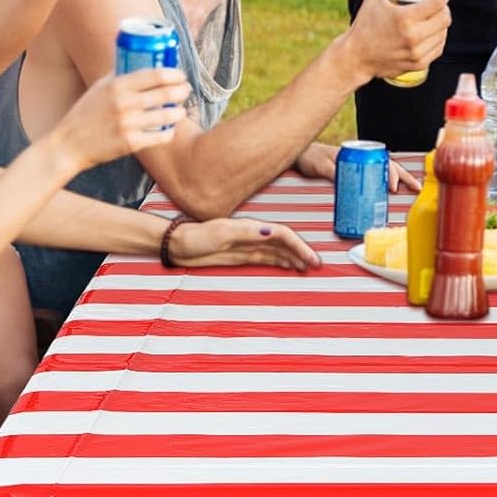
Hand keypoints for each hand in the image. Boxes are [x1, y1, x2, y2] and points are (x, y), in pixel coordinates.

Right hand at [51, 67, 189, 171]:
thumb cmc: (85, 113)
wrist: (68, 145)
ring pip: (168, 115)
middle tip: (185, 90)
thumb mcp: (100, 87)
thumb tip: (142, 59)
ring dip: (179, 112)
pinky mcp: (131, 143)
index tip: (181, 76)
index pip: (157, 74)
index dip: (175, 74)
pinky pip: (161, 136)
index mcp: (118, 85)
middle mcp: (124, 103)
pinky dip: (169, 132)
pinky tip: (169, 129)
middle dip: (182, 91)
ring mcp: (128, 124)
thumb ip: (120, 75)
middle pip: (167, 93)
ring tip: (180, 110)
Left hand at [167, 216, 320, 271]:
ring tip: (308, 267)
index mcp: (253, 228)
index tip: (311, 259)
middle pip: (285, 242)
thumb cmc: (197, 237)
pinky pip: (268, 258)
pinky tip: (289, 267)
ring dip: (295, 257)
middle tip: (317, 266)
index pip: (283, 234)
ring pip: (279, 251)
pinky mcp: (243, 255)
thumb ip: (247, 232)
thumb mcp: (222, 233)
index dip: (299, 245)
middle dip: (302, 252)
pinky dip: (282, 261)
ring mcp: (249, 245)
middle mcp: (255, 235)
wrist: (179, 245)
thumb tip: (272, 232)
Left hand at [294, 140, 420, 192]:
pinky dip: (386, 180)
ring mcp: (360, 164)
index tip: (394, 187)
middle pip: (388, 164)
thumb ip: (331, 171)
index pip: (382, 161)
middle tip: (414, 188)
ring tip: (409, 188)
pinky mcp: (354, 172)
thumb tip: (345, 180)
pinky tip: (389, 191)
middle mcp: (362, 157)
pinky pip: (375, 175)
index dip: (392, 173)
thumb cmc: (309, 157)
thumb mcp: (320, 165)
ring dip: (398, 177)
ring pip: (385, 169)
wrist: (301, 155)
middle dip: (403, 175)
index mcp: (357, 154)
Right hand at [346, 0, 450, 82]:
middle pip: (445, 18)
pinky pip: (438, 47)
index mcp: (404, 18)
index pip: (437, 3)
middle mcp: (413, 37)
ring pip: (444, 33)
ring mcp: (416, 52)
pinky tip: (429, 33)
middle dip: (443, 8)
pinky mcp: (418, 64)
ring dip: (441, 24)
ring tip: (432, 19)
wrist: (357, 56)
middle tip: (437, 5)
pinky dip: (437, 38)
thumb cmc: (365, 24)